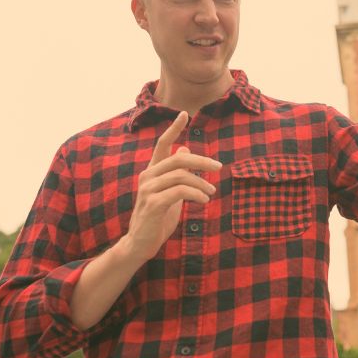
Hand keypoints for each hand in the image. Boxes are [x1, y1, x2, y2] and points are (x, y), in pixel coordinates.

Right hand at [122, 111, 220, 263]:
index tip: (185, 114)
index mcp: (152, 171)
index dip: (174, 129)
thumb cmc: (157, 217)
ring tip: (211, 192)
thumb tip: (184, 149)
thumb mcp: (170, 192)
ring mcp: (148, 190)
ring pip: (181, 175)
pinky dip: (196, 194)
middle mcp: (148, 176)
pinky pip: (180, 192)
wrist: (140, 243)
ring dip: (201, 182)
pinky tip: (204, 200)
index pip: (162, 144)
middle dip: (201, 160)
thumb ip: (176, 172)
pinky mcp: (153, 204)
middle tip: (218, 166)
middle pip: (179, 158)